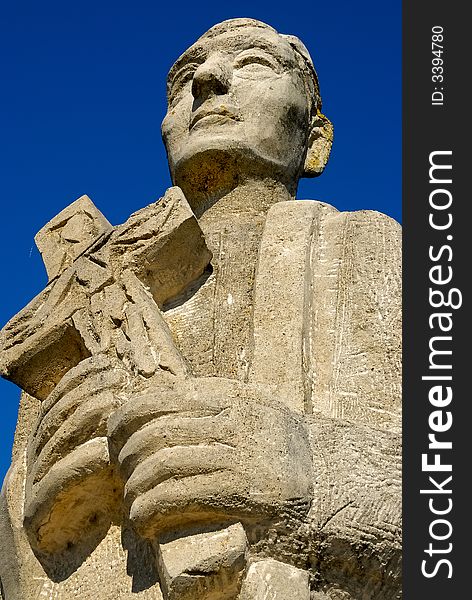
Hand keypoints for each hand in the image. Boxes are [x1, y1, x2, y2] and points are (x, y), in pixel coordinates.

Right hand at [23, 354, 126, 553]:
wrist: (86, 598)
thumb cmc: (112, 540)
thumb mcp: (113, 479)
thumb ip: (116, 447)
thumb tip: (143, 406)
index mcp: (46, 456)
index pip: (57, 406)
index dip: (79, 380)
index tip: (109, 365)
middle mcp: (30, 472)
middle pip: (52, 420)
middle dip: (84, 393)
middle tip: (116, 380)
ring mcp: (25, 499)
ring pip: (49, 446)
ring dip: (82, 420)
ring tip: (114, 404)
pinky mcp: (28, 529)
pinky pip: (48, 486)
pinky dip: (77, 464)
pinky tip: (106, 453)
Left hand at [108, 376, 312, 539]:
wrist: (328, 484)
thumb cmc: (277, 450)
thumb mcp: (252, 412)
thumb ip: (214, 404)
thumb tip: (155, 406)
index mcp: (233, 395)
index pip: (164, 396)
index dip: (128, 415)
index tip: (115, 435)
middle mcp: (236, 419)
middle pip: (157, 431)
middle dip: (126, 455)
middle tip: (122, 473)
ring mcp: (241, 453)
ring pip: (163, 463)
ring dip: (135, 487)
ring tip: (131, 501)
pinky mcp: (243, 490)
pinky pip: (179, 495)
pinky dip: (151, 508)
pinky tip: (144, 519)